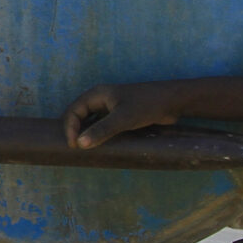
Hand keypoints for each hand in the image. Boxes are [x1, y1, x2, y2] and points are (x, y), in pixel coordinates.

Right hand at [64, 83, 184, 147]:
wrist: (172, 101)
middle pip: (79, 114)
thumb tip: (80, 144)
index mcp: (97, 94)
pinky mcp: (120, 115)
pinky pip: (102, 125)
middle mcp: (101, 99)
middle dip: (74, 130)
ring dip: (85, 133)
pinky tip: (99, 145)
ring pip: (90, 120)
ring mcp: (110, 107)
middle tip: (75, 148)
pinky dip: (97, 134)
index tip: (75, 145)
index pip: (74, 110)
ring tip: (84, 149)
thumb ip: (102, 130)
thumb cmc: (147, 105)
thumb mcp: (123, 118)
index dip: (70, 128)